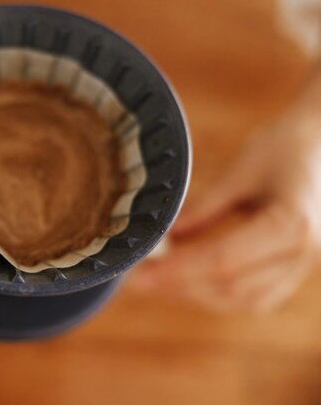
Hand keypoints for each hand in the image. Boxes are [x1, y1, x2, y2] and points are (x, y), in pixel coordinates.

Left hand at [131, 96, 320, 311]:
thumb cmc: (285, 145)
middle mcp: (303, 253)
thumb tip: (163, 237)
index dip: (177, 270)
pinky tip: (188, 279)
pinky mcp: (298, 267)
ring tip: (158, 280)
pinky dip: (220, 292)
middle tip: (139, 279)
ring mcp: (305, 264)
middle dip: (181, 288)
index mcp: (290, 224)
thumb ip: (203, 208)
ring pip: (246, 299)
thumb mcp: (240, 170)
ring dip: (199, 295)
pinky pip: (258, 294)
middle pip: (233, 288)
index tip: (140, 274)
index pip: (222, 260)